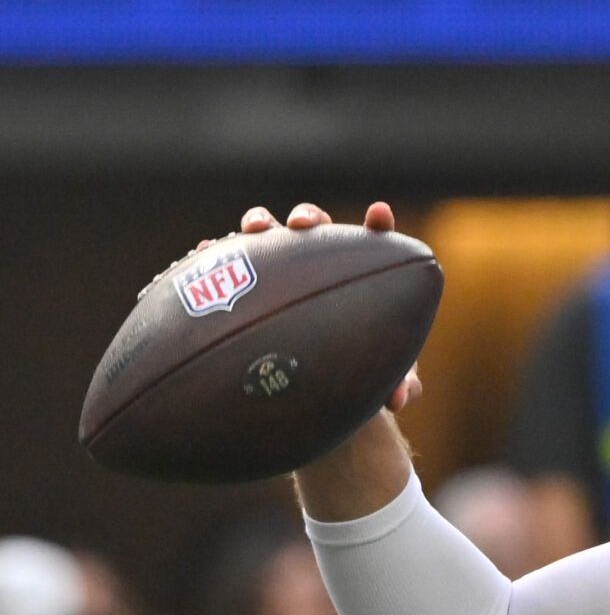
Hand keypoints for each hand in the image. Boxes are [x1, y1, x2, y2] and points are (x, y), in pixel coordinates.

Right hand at [236, 201, 421, 413]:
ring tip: (255, 230)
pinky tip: (204, 252)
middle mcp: (317, 264)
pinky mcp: (246, 284)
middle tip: (304, 226)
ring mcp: (280, 270)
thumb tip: (400, 399)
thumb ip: (397, 384)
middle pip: (314, 227)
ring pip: (269, 235)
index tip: (379, 215)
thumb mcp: (379, 381)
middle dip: (308, 218)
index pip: (372, 243)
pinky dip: (216, 253)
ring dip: (261, 223)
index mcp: (358, 277)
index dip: (377, 227)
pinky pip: (227, 263)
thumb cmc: (356, 376)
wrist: (311, 389)